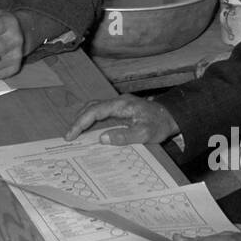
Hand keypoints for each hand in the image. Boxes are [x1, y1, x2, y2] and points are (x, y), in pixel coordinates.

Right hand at [64, 95, 178, 144]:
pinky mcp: (121, 108)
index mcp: (121, 105)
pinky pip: (101, 111)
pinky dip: (91, 118)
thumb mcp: (144, 134)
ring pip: (95, 107)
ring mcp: (119, 104)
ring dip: (83, 118)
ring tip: (75, 133)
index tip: (71, 135)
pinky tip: (89, 128)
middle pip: (91, 107)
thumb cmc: (159, 124)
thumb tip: (101, 139)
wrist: (171, 116)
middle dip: (78, 120)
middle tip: (69, 136)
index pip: (94, 111)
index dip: (80, 123)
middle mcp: (118, 101)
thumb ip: (123, 136)